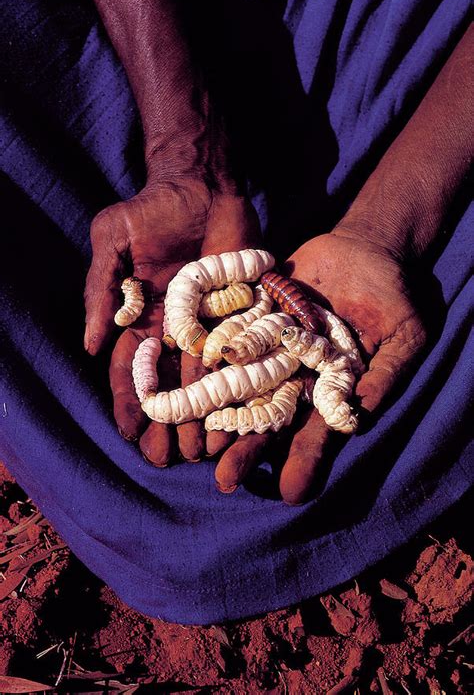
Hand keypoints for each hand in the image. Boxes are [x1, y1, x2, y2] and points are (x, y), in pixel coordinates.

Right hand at [84, 176, 261, 463]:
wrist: (201, 184)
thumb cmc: (149, 211)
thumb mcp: (112, 243)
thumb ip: (100, 291)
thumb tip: (89, 345)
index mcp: (142, 318)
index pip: (131, 370)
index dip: (129, 403)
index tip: (131, 433)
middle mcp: (176, 329)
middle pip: (169, 384)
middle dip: (166, 421)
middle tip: (166, 459)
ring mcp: (210, 324)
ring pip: (205, 379)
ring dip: (201, 415)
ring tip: (201, 451)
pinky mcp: (242, 312)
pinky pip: (240, 354)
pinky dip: (237, 384)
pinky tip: (237, 414)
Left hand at [213, 230, 426, 502]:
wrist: (366, 249)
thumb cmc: (394, 297)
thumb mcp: (403, 336)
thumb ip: (382, 375)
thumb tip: (359, 416)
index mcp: (329, 389)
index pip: (316, 431)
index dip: (305, 460)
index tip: (292, 493)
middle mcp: (295, 374)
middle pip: (269, 416)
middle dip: (248, 447)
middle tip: (224, 481)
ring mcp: (272, 346)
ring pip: (242, 382)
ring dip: (220, 409)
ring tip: (198, 440)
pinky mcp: (255, 313)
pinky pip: (231, 333)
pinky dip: (210, 353)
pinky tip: (187, 375)